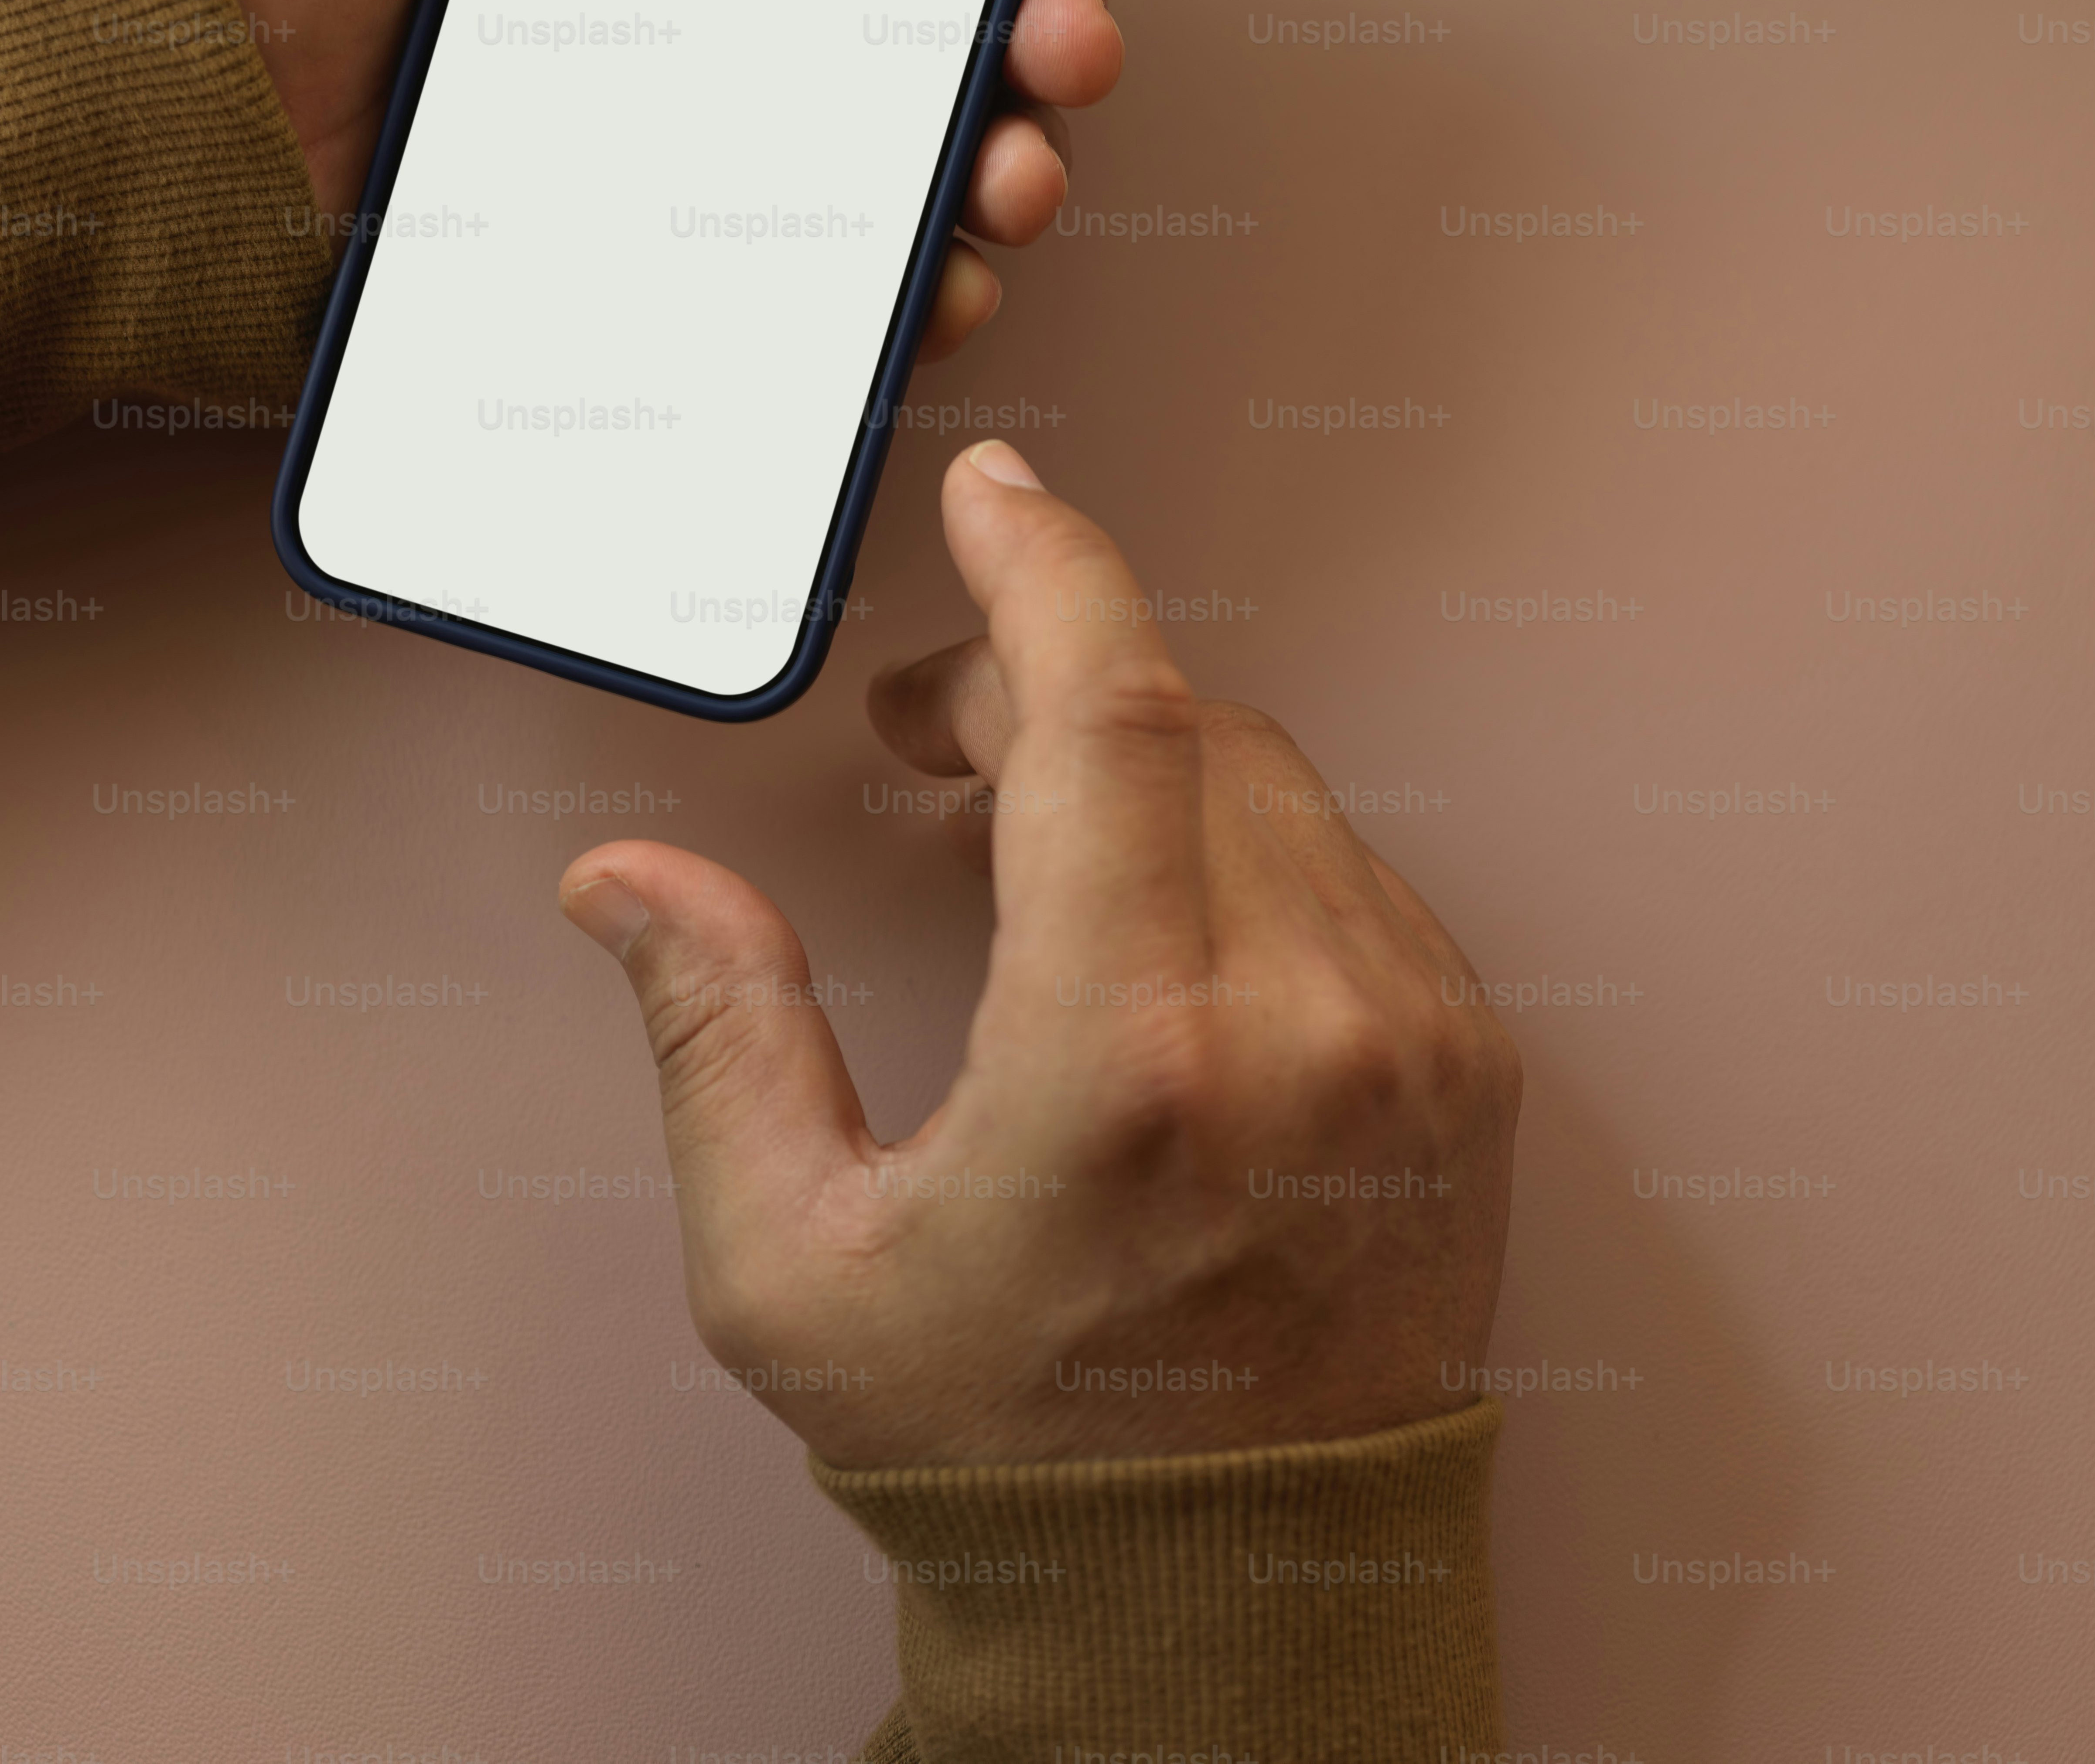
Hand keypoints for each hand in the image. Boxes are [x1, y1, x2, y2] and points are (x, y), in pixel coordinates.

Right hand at [554, 443, 1521, 1464]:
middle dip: (1049, 682)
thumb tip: (629, 879)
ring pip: (1273, 788)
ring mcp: (1409, 1047)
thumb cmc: (999, 1447)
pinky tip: (1146, 916)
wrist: (1227, 1599)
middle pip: (1186, 728)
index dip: (1049, 572)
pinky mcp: (1465, 1076)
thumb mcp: (795, 1266)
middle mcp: (1301, 1031)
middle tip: (932, 724)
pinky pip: (1347, 875)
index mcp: (1130, 1064)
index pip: (1113, 719)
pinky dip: (1235, 847)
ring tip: (1025, 830)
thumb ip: (719, 1036)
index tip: (998, 495)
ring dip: (1143, 763)